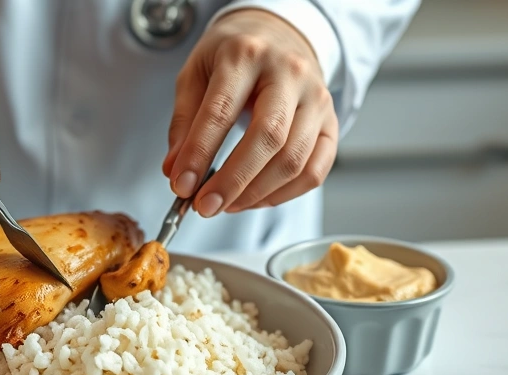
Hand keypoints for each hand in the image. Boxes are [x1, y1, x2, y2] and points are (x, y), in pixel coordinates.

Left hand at [163, 9, 337, 216]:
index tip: (182, 186)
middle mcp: (289, 73)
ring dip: (256, 193)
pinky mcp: (331, 123)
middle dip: (232, 181)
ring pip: (293, 160)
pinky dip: (283, 195)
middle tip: (205, 206)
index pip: (221, 111)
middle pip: (267, 137)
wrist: (279, 36)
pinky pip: (315, 171)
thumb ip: (184, 123)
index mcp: (246, 54)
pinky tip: (256, 198)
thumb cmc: (234, 57)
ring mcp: (316, 98)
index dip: (199, 154)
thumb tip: (176, 171)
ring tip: (227, 204)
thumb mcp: (196, 74)